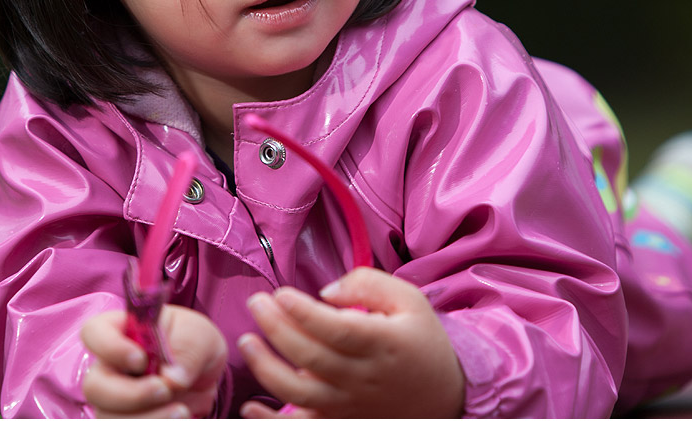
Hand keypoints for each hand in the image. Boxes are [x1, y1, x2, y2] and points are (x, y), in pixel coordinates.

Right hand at [81, 305, 226, 417]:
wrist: (203, 376)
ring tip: (182, 411)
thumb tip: (173, 379)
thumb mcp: (199, 336)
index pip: (94, 333)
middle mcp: (109, 367)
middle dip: (130, 395)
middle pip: (95, 387)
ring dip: (147, 419)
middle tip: (164, 390)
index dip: (110, 347)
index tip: (140, 359)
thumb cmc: (193, 344)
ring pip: (108, 417)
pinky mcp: (125, 418)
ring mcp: (113, 399)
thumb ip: (188, 350)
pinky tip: (180, 418)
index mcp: (120, 332)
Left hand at [238, 267, 464, 417]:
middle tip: (255, 303)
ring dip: (266, 369)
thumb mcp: (408, 300)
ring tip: (246, 341)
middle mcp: (364, 378)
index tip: (279, 293)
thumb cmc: (419, 340)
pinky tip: (248, 406)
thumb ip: (368, 284)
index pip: (336, 329)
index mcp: (383, 344)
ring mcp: (350, 405)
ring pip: (299, 393)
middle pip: (311, 357)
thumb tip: (324, 294)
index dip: (303, 312)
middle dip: (275, 328)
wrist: (444, 395)